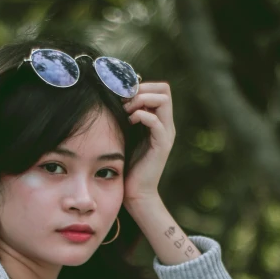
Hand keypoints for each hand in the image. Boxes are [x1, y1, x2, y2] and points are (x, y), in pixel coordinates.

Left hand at [121, 81, 175, 206]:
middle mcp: (166, 125)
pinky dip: (141, 116)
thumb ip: (126, 118)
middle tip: (125, 102)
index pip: (160, 89)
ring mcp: (166, 134)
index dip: (142, 86)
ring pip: (163, 99)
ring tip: (127, 111)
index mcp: (159, 121)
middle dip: (142, 90)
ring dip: (141, 100)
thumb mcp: (126, 135)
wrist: (135, 192)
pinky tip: (129, 122)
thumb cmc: (127, 165)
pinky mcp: (161, 145)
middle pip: (164, 89)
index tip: (124, 97)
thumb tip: (114, 98)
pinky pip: (155, 121)